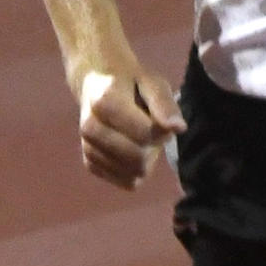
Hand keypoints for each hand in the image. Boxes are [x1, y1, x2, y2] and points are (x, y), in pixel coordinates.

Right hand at [75, 65, 179, 189]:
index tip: (162, 120)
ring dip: (146, 159)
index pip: (146, 133)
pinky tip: (134, 151)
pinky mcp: (90, 164)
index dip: (163, 131)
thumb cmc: (132, 85)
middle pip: (138, 157)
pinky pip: (125, 181)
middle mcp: (89, 127)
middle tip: (153, 130)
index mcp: (105, 102)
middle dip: (155, 147)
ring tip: (141, 138)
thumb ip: (165, 104)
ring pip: (133, 173)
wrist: (97, 87)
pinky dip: (137, 170)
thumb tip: (179, 128)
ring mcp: (87, 147)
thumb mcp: (154, 84)